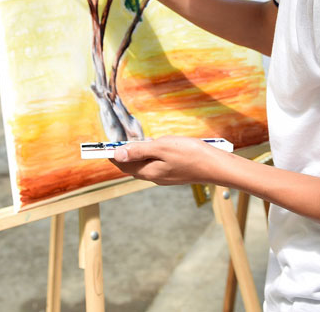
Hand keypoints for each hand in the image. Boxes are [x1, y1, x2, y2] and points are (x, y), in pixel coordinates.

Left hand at [110, 136, 225, 184]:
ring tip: (132, 143)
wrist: (215, 165)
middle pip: (133, 166)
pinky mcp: (175, 172)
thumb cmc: (190, 154)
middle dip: (123, 155)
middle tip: (116, 142)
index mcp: (149, 172)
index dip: (113, 155)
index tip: (103, 147)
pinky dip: (150, 156)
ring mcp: (166, 176)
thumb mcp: (162, 147)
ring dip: (137, 155)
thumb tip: (117, 154)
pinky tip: (154, 148)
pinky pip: (156, 165)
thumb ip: (139, 151)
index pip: (124, 164)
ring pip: (145, 166)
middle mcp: (155, 177)